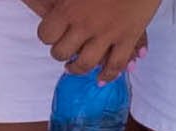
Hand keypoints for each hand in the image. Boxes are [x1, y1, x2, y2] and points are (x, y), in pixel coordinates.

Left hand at [30, 0, 160, 75]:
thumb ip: (66, 1)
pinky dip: (108, 75)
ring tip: (74, 67)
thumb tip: (56, 6)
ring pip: (85, 64)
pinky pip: (115, 64)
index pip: (46, 35)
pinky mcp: (128, 36)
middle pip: (61, 53)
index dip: (49, 37)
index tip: (53, 36)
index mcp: (69, 8)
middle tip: (65, 52)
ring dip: (78, 68)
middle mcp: (85, 23)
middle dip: (61, 54)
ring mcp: (107, 33)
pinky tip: (101, 79)